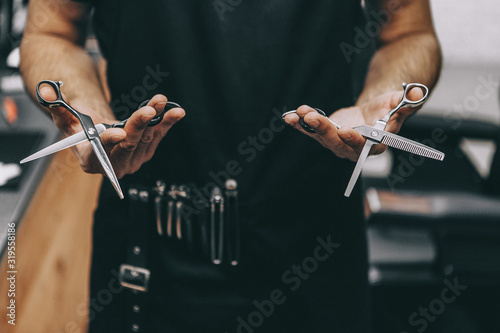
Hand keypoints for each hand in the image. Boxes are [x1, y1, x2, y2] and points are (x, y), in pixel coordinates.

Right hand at [39, 87, 184, 177]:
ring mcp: (133, 160)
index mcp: (92, 161)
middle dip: (138, 126)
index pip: (102, 152)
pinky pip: (158, 135)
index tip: (119, 133)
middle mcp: (115, 165)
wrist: (98, 134)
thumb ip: (56, 106)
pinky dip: (167, 122)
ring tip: (159, 100)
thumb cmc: (80, 129)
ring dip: (155, 118)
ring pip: (146, 138)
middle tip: (146, 110)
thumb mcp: (65, 118)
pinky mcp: (146, 150)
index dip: (110, 142)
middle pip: (128, 145)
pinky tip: (176, 112)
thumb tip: (46, 92)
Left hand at [283, 88, 423, 160]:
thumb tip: (418, 93)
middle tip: (311, 117)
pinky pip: (311, 131)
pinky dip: (299, 124)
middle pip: (337, 142)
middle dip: (323, 130)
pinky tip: (288, 117)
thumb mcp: (398, 102)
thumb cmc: (388, 109)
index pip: (363, 145)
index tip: (345, 131)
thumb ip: (407, 101)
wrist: (374, 112)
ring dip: (308, 125)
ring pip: (321, 136)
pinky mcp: (326, 134)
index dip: (354, 140)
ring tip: (299, 113)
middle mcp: (352, 147)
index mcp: (373, 144)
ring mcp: (337, 141)